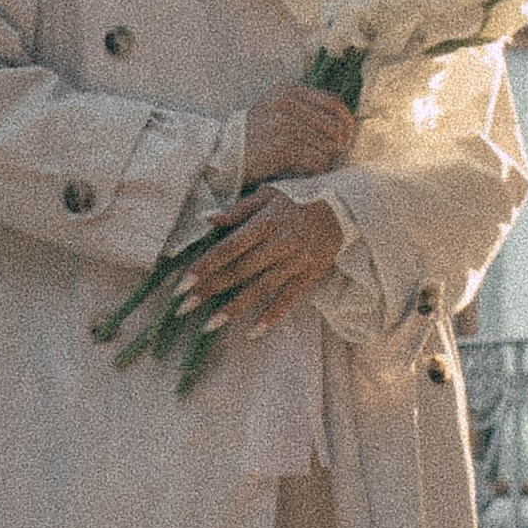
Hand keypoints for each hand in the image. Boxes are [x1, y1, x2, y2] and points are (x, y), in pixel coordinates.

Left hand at [178, 190, 347, 340]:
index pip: (230, 247)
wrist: (344, 207)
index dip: (206, 266)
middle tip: (183, 308)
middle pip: (240, 270)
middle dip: (210, 290)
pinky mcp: (310, 275)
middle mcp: (281, 243)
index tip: (183, 284)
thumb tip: (206, 219)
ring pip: (261, 288)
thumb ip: (238, 209)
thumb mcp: (269, 194)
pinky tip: (253, 332)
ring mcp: (297, 261)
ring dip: (234, 308)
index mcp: (267, 221)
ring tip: (209, 325)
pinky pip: (289, 299)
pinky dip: (272, 316)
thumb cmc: (298, 198)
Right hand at [242, 85, 355, 181]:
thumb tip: (344, 124)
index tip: (347, 137)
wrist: (223, 152)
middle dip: (338, 144)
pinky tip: (308, 171)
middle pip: (333, 126)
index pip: (333, 102)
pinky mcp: (282, 146)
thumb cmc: (256, 135)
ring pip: (327, 145)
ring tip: (316, 164)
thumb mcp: (277, 111)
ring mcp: (284, 124)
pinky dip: (317, 169)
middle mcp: (286, 103)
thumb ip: (305, 110)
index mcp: (288, 90)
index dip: (346, 121)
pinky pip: (316, 160)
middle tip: (333, 156)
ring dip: (326, 159)